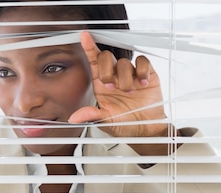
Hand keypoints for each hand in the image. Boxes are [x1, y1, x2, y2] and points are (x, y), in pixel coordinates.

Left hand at [69, 31, 175, 154]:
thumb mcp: (106, 122)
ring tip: (129, 93)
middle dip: (107, 70)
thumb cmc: (124, 123)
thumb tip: (74, 117)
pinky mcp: (145, 73)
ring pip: (124, 62)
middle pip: (107, 57)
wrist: (146, 128)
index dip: (89, 47)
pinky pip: (142, 62)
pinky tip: (142, 84)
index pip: (94, 61)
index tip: (84, 36)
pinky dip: (142, 71)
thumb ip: (91, 115)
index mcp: (101, 84)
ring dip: (125, 78)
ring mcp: (130, 73)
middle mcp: (114, 75)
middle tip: (112, 87)